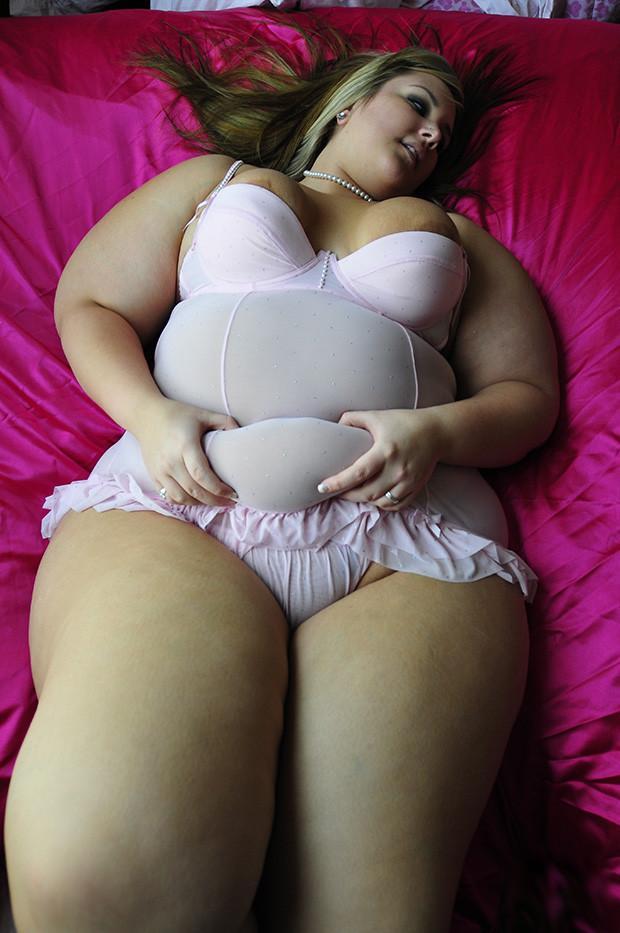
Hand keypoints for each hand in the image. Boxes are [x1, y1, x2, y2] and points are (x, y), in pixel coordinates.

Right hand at [135, 397, 238, 505]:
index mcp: (185, 446)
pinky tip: (197, 499)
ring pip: (181, 498)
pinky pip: (169, 496)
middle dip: (214, 500)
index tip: (233, 493)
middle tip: (229, 502)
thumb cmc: (177, 414)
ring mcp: (160, 471)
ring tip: (214, 501)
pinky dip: (184, 501)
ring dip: (200, 504)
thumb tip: (242, 433)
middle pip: (194, 490)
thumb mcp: (202, 414)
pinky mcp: (153, 476)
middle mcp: (170, 461)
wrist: (146, 416)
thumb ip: (225, 422)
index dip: (219, 489)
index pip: (202, 475)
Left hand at [317, 409, 443, 509]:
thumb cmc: (404, 422)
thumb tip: (335, 426)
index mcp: (386, 451)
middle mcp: (398, 470)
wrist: (437, 432)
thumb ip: (353, 418)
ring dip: (364, 501)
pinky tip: (373, 497)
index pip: (358, 473)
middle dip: (347, 495)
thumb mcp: (377, 416)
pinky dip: (382, 504)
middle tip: (334, 491)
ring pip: (380, 502)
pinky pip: (395, 505)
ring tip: (352, 494)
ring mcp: (408, 482)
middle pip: (367, 493)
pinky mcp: (416, 488)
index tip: (322, 487)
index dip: (338, 483)